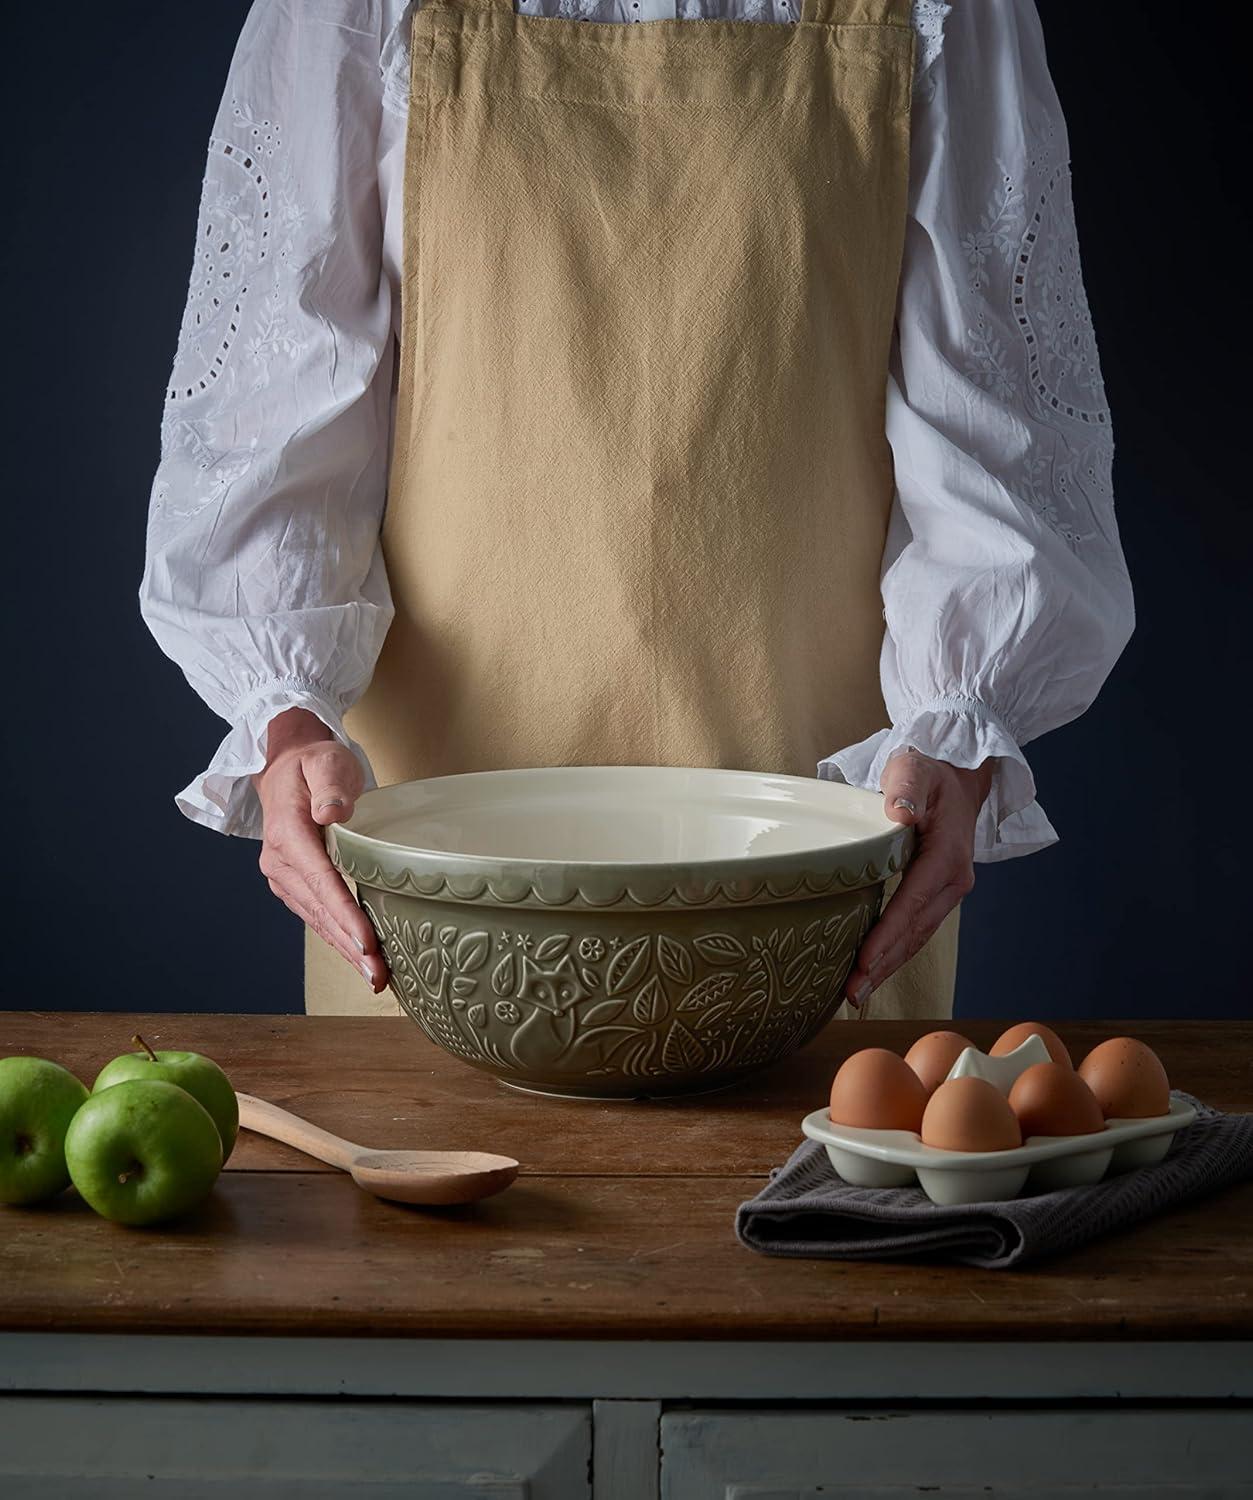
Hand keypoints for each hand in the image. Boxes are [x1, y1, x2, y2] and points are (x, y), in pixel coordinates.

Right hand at [252, 708, 388, 993]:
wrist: (286, 767)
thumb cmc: (313, 763)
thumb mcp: (325, 760)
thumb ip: (330, 785)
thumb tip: (333, 813)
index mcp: (288, 833)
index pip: (321, 881)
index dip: (344, 914)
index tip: (366, 942)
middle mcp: (280, 861)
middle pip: (320, 910)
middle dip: (350, 946)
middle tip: (379, 976)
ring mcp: (284, 875)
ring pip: (318, 919)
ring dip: (345, 950)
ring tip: (375, 977)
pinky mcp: (294, 884)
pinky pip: (317, 915)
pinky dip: (338, 938)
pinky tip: (359, 958)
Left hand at [843, 747, 996, 1011]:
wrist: (956, 777)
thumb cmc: (928, 772)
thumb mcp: (914, 769)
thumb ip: (906, 790)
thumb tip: (899, 814)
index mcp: (948, 855)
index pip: (914, 901)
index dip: (888, 933)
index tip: (864, 959)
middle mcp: (953, 880)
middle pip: (915, 931)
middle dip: (884, 964)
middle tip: (852, 992)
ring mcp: (947, 891)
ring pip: (917, 937)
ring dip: (888, 966)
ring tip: (857, 992)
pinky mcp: (936, 895)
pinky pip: (915, 930)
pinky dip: (894, 953)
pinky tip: (872, 970)